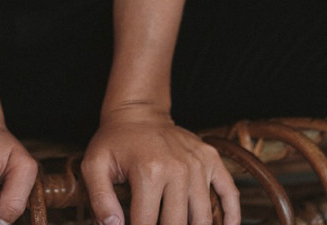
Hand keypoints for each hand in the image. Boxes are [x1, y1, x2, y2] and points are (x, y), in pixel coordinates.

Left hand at [80, 107, 239, 224]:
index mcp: (149, 172)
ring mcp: (198, 165)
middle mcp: (178, 169)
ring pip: (203, 218)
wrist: (138, 112)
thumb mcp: (94, 165)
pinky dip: (232, 217)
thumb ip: (100, 199)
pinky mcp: (211, 160)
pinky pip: (229, 193)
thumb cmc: (115, 142)